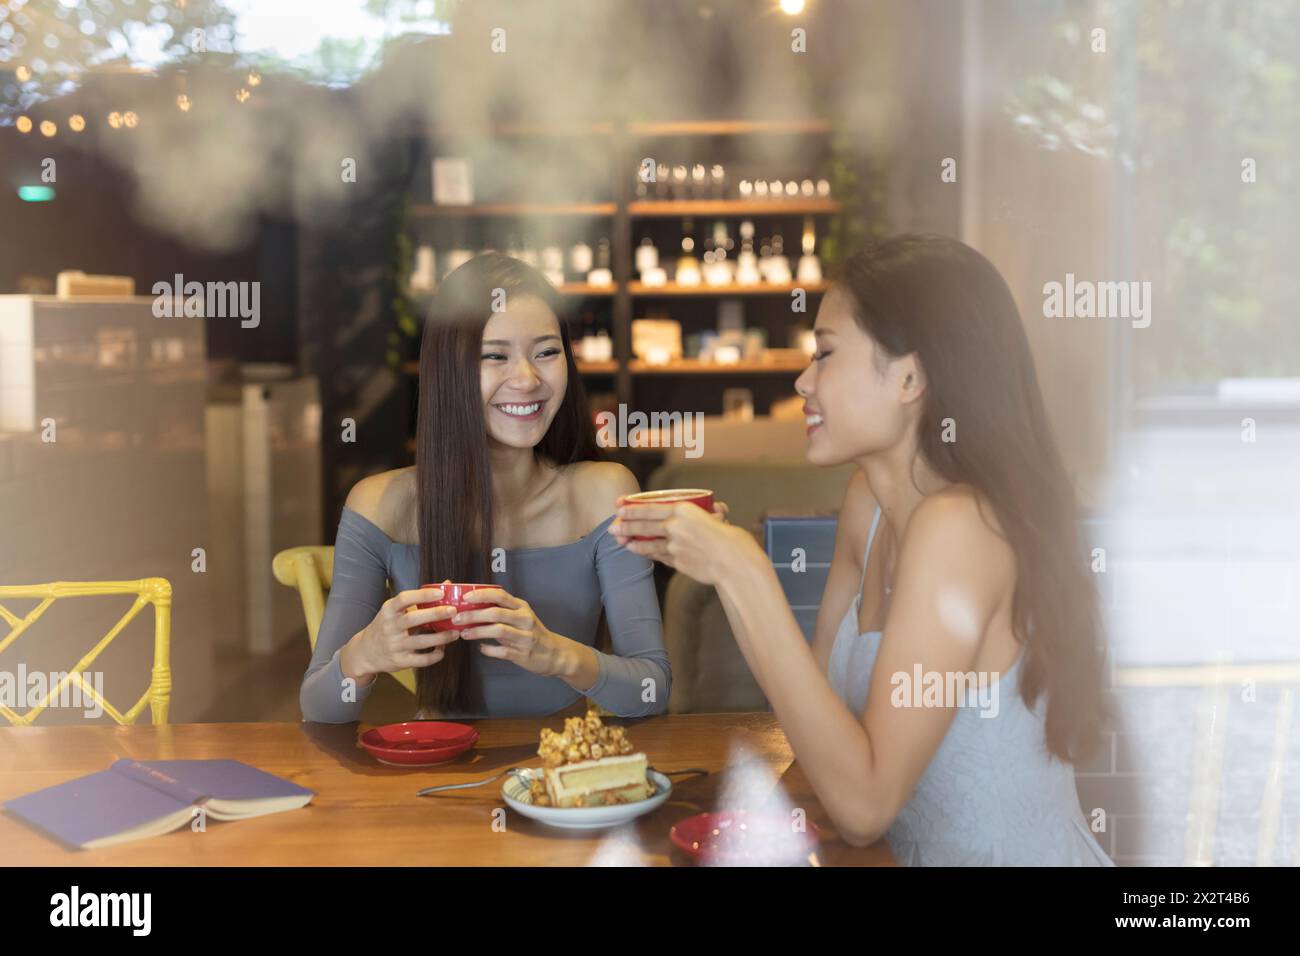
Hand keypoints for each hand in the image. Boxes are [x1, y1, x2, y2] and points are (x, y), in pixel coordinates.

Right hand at [345, 584, 460, 680]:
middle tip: (453, 611)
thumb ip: (418, 599)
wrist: (366, 652)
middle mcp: (390, 627)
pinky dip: (436, 654)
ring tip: (455, 632)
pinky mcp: (400, 661)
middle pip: (413, 619)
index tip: (440, 592)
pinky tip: (442, 648)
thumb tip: (446, 584)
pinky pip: (422, 660)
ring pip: (421, 641)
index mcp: (389, 611)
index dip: (422, 595)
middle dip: (435, 614)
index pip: (404, 599)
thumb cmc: (386, 626)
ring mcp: (394, 645)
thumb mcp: (394, 610)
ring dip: (441, 637)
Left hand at [453, 587, 568, 676]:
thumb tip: (473, 607)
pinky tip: (481, 648)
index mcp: (522, 607)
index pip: (500, 595)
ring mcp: (524, 637)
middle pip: (495, 613)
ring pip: (497, 631)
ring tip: (463, 634)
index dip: (481, 594)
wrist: (554, 654)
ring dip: (477, 632)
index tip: (464, 597)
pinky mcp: (523, 654)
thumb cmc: (532, 633)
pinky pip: (501, 651)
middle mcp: (524, 619)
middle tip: (456, 618)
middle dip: (472, 615)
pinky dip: (489, 650)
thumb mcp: (521, 616)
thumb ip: (501, 611)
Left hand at [610, 500, 759, 585]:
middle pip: (643, 525)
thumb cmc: (732, 539)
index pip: (650, 507)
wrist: (736, 564)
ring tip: (619, 540)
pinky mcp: (677, 562)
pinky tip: (637, 551)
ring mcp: (674, 546)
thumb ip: (710, 516)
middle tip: (613, 525)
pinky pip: (657, 556)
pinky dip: (646, 553)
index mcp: (684, 509)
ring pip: (647, 542)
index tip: (620, 506)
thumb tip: (716, 509)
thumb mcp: (720, 519)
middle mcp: (675, 526)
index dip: (632, 507)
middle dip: (625, 525)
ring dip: (631, 541)